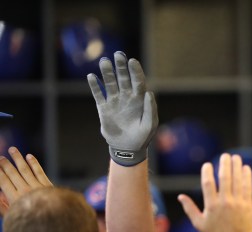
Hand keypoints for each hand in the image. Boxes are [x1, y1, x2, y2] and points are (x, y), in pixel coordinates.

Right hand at [0, 147, 51, 215]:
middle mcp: (25, 190)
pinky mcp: (47, 185)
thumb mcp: (13, 217)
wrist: (53, 221)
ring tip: (12, 149)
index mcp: (15, 198)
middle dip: (5, 164)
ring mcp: (37, 186)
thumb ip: (2, 206)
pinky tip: (29, 156)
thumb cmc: (31, 221)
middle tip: (0, 157)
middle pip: (13, 173)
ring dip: (18, 158)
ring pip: (25, 169)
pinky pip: (39, 172)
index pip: (3, 181)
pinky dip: (34, 163)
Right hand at [88, 51, 157, 165]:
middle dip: (121, 67)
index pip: (138, 82)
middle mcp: (127, 97)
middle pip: (123, 78)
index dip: (135, 71)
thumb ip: (150, 109)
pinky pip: (98, 94)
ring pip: (110, 83)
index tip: (132, 61)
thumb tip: (149, 92)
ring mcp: (115, 101)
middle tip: (118, 54)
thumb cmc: (142, 137)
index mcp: (139, 100)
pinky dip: (95, 86)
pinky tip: (91, 76)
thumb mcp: (149, 125)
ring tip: (104, 61)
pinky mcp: (104, 108)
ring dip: (107, 72)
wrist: (127, 148)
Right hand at [177, 154, 251, 231]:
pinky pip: (247, 187)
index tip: (207, 164)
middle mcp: (224, 203)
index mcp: (211, 206)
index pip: (208, 183)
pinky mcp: (247, 205)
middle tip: (225, 155)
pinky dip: (246, 176)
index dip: (207, 171)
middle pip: (224, 178)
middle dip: (225, 164)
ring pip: (237, 180)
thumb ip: (189, 208)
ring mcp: (237, 203)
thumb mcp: (199, 223)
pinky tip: (245, 168)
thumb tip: (180, 196)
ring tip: (236, 157)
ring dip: (236, 166)